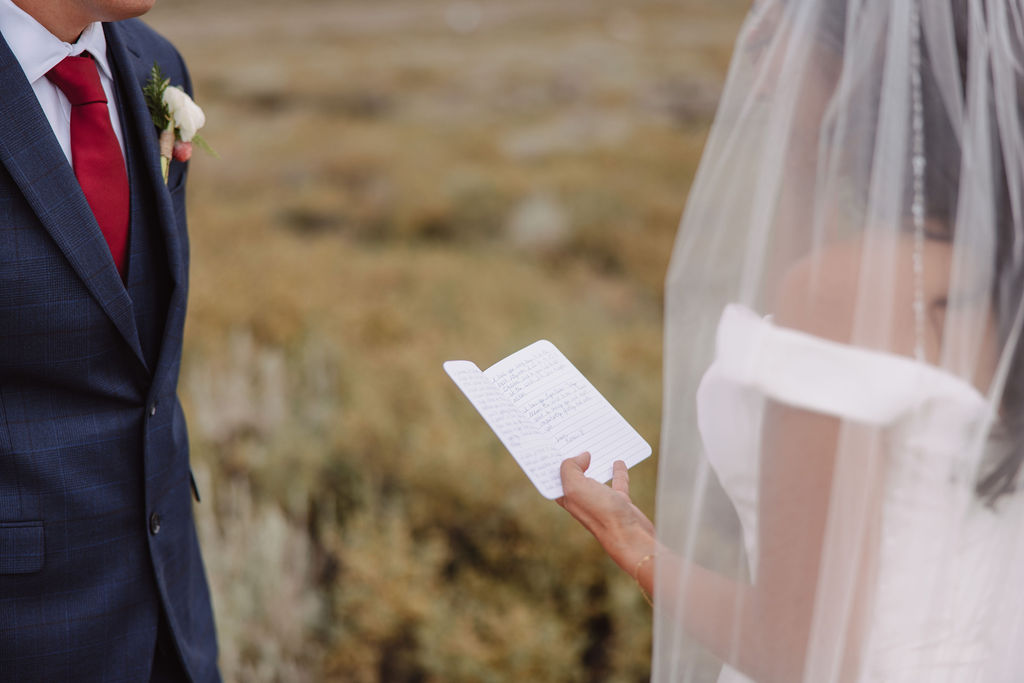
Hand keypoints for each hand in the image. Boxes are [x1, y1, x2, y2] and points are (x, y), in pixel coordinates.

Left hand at [557, 453, 654, 574]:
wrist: (630, 535)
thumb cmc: (600, 513)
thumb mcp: (575, 487)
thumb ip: (571, 468)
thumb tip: (582, 456)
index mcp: (567, 498)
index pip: (555, 477)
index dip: (552, 462)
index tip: (551, 445)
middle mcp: (582, 499)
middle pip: (574, 475)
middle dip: (573, 459)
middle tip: (572, 440)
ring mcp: (601, 501)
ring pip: (595, 477)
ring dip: (594, 464)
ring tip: (593, 447)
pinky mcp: (619, 502)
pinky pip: (617, 482)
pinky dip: (618, 471)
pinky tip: (618, 461)